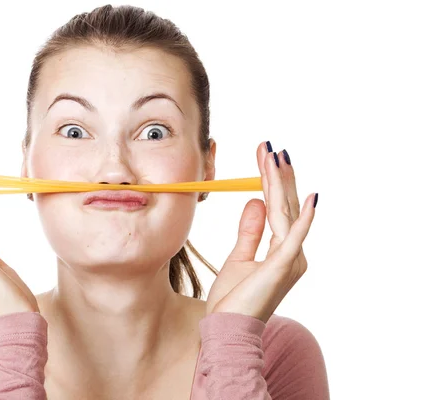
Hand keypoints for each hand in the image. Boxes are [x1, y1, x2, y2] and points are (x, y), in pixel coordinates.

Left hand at [206, 141, 317, 322]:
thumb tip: (256, 201)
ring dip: (280, 183)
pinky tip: (311, 198)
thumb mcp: (239, 257)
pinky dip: (302, 218)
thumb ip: (250, 230)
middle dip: (276, 175)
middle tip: (269, 147)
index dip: (270, 181)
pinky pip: (293, 238)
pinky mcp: (282, 267)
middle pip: (284, 205)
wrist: (227, 328)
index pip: (277, 208)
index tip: (264, 156)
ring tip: (275, 157)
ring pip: (285, 213)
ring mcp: (289, 259)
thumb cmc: (233, 299)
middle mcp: (292, 253)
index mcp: (282, 250)